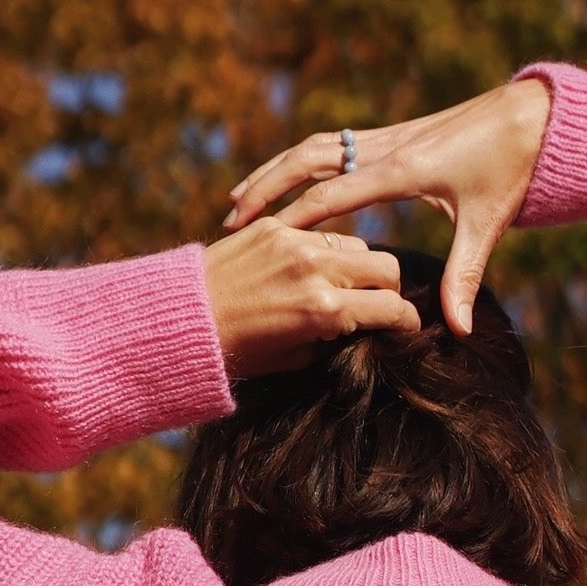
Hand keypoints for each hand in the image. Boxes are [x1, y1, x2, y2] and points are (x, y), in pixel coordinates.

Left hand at [202, 221, 420, 378]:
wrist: (180, 321)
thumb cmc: (237, 352)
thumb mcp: (294, 358)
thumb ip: (335, 337)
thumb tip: (361, 328)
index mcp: (324, 309)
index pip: (391, 308)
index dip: (405, 322)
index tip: (405, 327)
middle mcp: (315, 269)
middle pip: (386, 266)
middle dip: (388, 289)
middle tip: (376, 305)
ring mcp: (295, 242)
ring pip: (356, 243)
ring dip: (358, 265)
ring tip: (342, 286)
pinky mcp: (274, 227)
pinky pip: (320, 232)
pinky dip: (325, 251)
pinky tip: (311, 268)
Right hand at [221, 79, 553, 334]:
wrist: (532, 117)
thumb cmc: (510, 169)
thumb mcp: (487, 225)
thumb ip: (465, 276)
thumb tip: (455, 329)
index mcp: (402, 168)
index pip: (333, 192)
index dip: (294, 217)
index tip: (261, 239)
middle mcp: (386, 146)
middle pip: (308, 160)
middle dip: (267, 187)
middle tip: (232, 217)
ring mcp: (387, 136)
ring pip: (313, 146)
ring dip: (275, 171)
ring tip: (242, 198)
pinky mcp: (392, 134)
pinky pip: (330, 144)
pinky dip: (299, 162)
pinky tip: (284, 182)